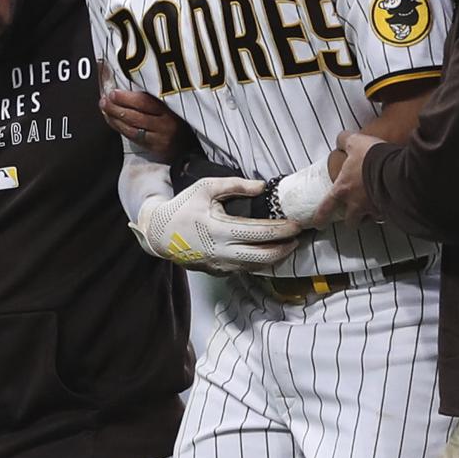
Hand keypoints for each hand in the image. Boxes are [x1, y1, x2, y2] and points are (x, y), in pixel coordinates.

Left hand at [102, 88, 193, 161]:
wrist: (192, 145)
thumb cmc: (180, 120)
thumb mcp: (174, 106)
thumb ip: (157, 98)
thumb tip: (130, 86)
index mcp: (171, 111)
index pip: (146, 103)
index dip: (127, 98)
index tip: (113, 92)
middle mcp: (165, 126)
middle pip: (136, 117)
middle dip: (117, 108)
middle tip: (104, 100)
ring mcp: (159, 139)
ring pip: (132, 130)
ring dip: (115, 119)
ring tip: (104, 109)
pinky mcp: (154, 149)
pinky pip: (134, 139)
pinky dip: (120, 129)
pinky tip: (112, 121)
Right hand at [132, 176, 300, 271]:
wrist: (160, 234)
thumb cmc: (184, 207)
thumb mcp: (206, 188)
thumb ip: (235, 185)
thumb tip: (262, 187)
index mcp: (220, 230)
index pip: (260, 233)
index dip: (282, 230)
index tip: (297, 224)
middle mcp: (223, 252)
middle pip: (264, 256)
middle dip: (286, 247)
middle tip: (299, 237)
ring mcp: (221, 265)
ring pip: (257, 267)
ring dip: (277, 257)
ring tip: (290, 245)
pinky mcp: (219, 272)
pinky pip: (246, 269)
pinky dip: (261, 262)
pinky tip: (270, 252)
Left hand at [311, 131, 384, 225]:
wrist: (395, 169)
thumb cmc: (372, 158)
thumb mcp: (355, 142)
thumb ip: (345, 141)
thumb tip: (341, 139)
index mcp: (343, 189)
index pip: (326, 208)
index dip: (320, 218)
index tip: (319, 224)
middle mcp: (356, 204)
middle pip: (350, 221)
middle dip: (350, 221)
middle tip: (352, 218)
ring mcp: (374, 209)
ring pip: (369, 220)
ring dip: (369, 217)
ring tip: (373, 212)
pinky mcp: (390, 210)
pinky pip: (387, 215)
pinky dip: (387, 211)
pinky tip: (391, 204)